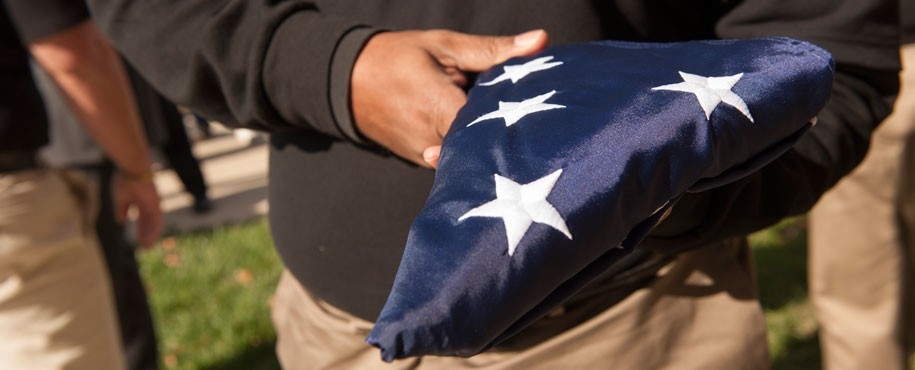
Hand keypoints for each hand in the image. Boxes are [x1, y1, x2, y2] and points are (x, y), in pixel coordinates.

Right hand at [113, 173, 162, 246]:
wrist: (132, 169)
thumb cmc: (126, 181)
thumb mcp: (121, 199)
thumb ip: (122, 210)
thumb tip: (120, 222)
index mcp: (142, 202)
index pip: (143, 219)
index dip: (141, 230)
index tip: (138, 240)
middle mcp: (150, 204)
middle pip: (149, 223)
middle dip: (146, 234)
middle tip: (146, 247)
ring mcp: (154, 204)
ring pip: (154, 223)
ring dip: (151, 234)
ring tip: (148, 246)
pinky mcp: (157, 203)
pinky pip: (158, 218)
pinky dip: (155, 228)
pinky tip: (152, 237)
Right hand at [351, 29, 547, 166]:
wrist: (347, 82)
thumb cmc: (398, 57)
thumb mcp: (444, 46)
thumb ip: (493, 50)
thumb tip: (540, 41)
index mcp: (438, 108)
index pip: (490, 128)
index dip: (517, 122)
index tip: (538, 113)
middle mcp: (431, 142)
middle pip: (484, 146)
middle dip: (506, 133)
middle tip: (530, 119)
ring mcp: (424, 158)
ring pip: (470, 156)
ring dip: (487, 141)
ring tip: (504, 123)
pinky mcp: (421, 164)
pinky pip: (455, 160)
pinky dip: (470, 146)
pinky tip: (482, 133)